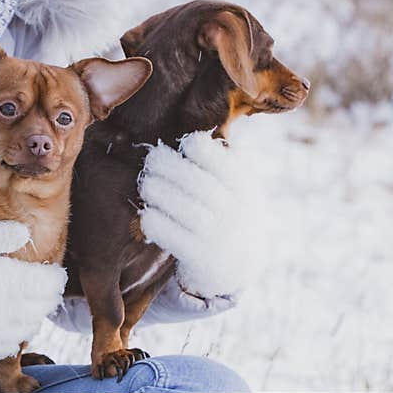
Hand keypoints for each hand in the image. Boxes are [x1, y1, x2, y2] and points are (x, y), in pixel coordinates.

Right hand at [0, 220, 66, 360]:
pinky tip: (6, 326)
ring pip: (26, 328)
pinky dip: (12, 337)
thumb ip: (3, 234)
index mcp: (10, 280)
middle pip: (41, 307)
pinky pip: (4, 346)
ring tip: (29, 305)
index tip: (55, 271)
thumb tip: (26, 234)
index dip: (55, 276)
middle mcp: (5, 309)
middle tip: (47, 287)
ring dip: (33, 316)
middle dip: (48, 297)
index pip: (49, 283)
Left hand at [137, 131, 263, 299]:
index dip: (199, 148)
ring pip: (188, 210)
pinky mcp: (203, 259)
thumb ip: (220, 159)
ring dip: (160, 193)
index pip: (224, 161)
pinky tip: (146, 215)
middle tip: (152, 160)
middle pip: (201, 184)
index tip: (183, 144)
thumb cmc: (226, 212)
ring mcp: (221, 237)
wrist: (237, 267)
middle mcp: (237, 212)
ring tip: (146, 185)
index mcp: (246, 187)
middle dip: (170, 167)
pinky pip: (176, 238)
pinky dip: (157, 224)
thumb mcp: (235, 185)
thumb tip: (194, 126)